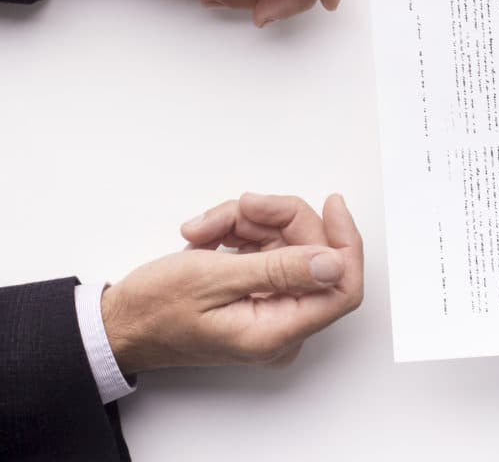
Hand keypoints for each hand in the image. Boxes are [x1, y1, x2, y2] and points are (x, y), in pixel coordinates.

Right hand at [100, 193, 363, 373]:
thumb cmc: (154, 310)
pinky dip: (239, 234)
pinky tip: (207, 237)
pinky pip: (267, 250)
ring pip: (287, 245)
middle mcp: (283, 325)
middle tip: (239, 207)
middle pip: (312, 255)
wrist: (117, 323)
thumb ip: (279, 270)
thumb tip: (334, 263)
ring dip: (248, 224)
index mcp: (278, 332)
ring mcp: (271, 309)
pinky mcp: (258, 294)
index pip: (343, 286)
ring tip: (206, 228)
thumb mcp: (214, 280)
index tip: (331, 203)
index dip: (344, 240)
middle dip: (278, 221)